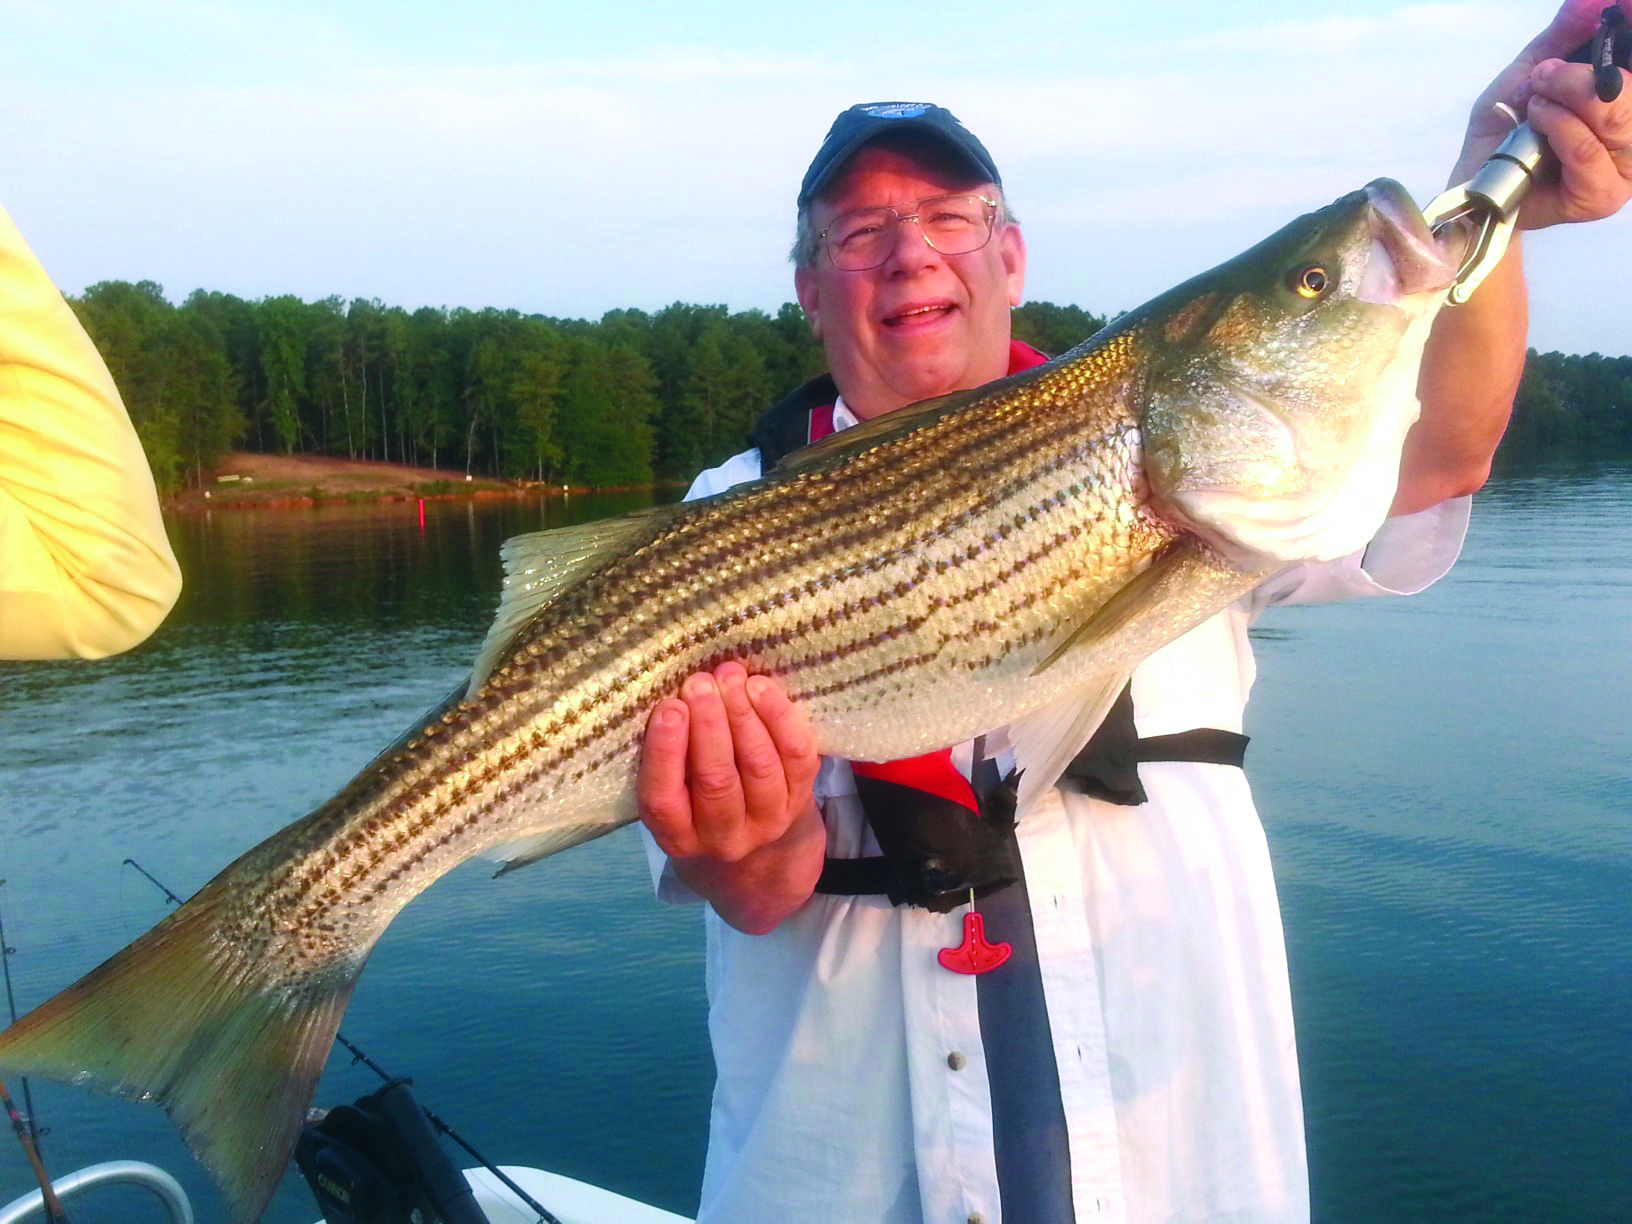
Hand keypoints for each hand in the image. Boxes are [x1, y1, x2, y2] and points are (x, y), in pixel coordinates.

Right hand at [638, 662, 825, 931]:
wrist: (761, 860)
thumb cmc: (699, 809)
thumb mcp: (674, 803)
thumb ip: (669, 761)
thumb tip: (676, 694)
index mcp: (677, 837)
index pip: (664, 799)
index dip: (666, 751)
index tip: (670, 707)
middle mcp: (722, 838)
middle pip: (717, 780)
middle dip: (709, 725)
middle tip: (700, 682)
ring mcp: (766, 823)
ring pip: (759, 766)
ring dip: (743, 715)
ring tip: (730, 678)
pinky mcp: (800, 801)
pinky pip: (796, 756)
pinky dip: (780, 717)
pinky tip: (761, 688)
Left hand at [1452, 0, 1631, 228]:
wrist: (1474, 180)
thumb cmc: (1508, 127)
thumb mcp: (1532, 69)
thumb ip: (1566, 33)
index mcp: (1624, 97)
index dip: (1631, 25)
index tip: (1620, 6)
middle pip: (1631, 91)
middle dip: (1583, 76)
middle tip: (1545, 75)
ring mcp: (1624, 167)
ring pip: (1616, 120)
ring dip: (1567, 101)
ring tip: (1534, 103)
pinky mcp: (1602, 196)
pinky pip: (1587, 152)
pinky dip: (1558, 129)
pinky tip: (1535, 125)